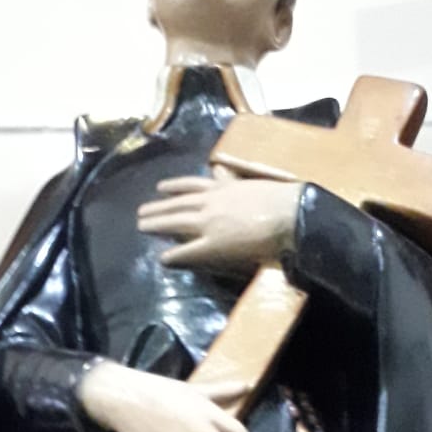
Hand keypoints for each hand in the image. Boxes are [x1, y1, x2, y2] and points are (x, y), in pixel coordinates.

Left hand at [136, 172, 300, 270]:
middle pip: (178, 203)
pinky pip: (189, 251)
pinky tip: (163, 259)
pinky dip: (175, 255)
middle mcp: (212, 201)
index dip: (175, 186)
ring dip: (157, 224)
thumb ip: (235, 180)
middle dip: (159, 207)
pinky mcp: (214, 245)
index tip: (161, 188)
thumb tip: (222, 172)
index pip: (193, 185)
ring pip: (176, 222)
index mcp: (225, 186)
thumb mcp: (253, 182)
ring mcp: (210, 223)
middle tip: (142, 211)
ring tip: (142, 227)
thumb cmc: (282, 198)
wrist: (289, 213)